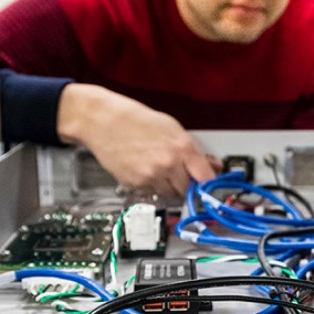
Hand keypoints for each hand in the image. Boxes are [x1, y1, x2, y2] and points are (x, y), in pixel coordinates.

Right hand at [56, 83, 218, 195]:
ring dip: (167, 185)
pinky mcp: (136, 184)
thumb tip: (211, 166)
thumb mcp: (171, 127)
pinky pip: (151, 192)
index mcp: (181, 147)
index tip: (210, 187)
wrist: (103, 121)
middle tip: (177, 171)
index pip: (205, 176)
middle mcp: (168, 164)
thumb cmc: (135, 120)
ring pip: (169, 193)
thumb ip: (192, 150)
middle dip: (185, 182)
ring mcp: (151, 176)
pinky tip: (143, 168)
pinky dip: (150, 185)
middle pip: (187, 189)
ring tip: (157, 166)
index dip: (209, 183)